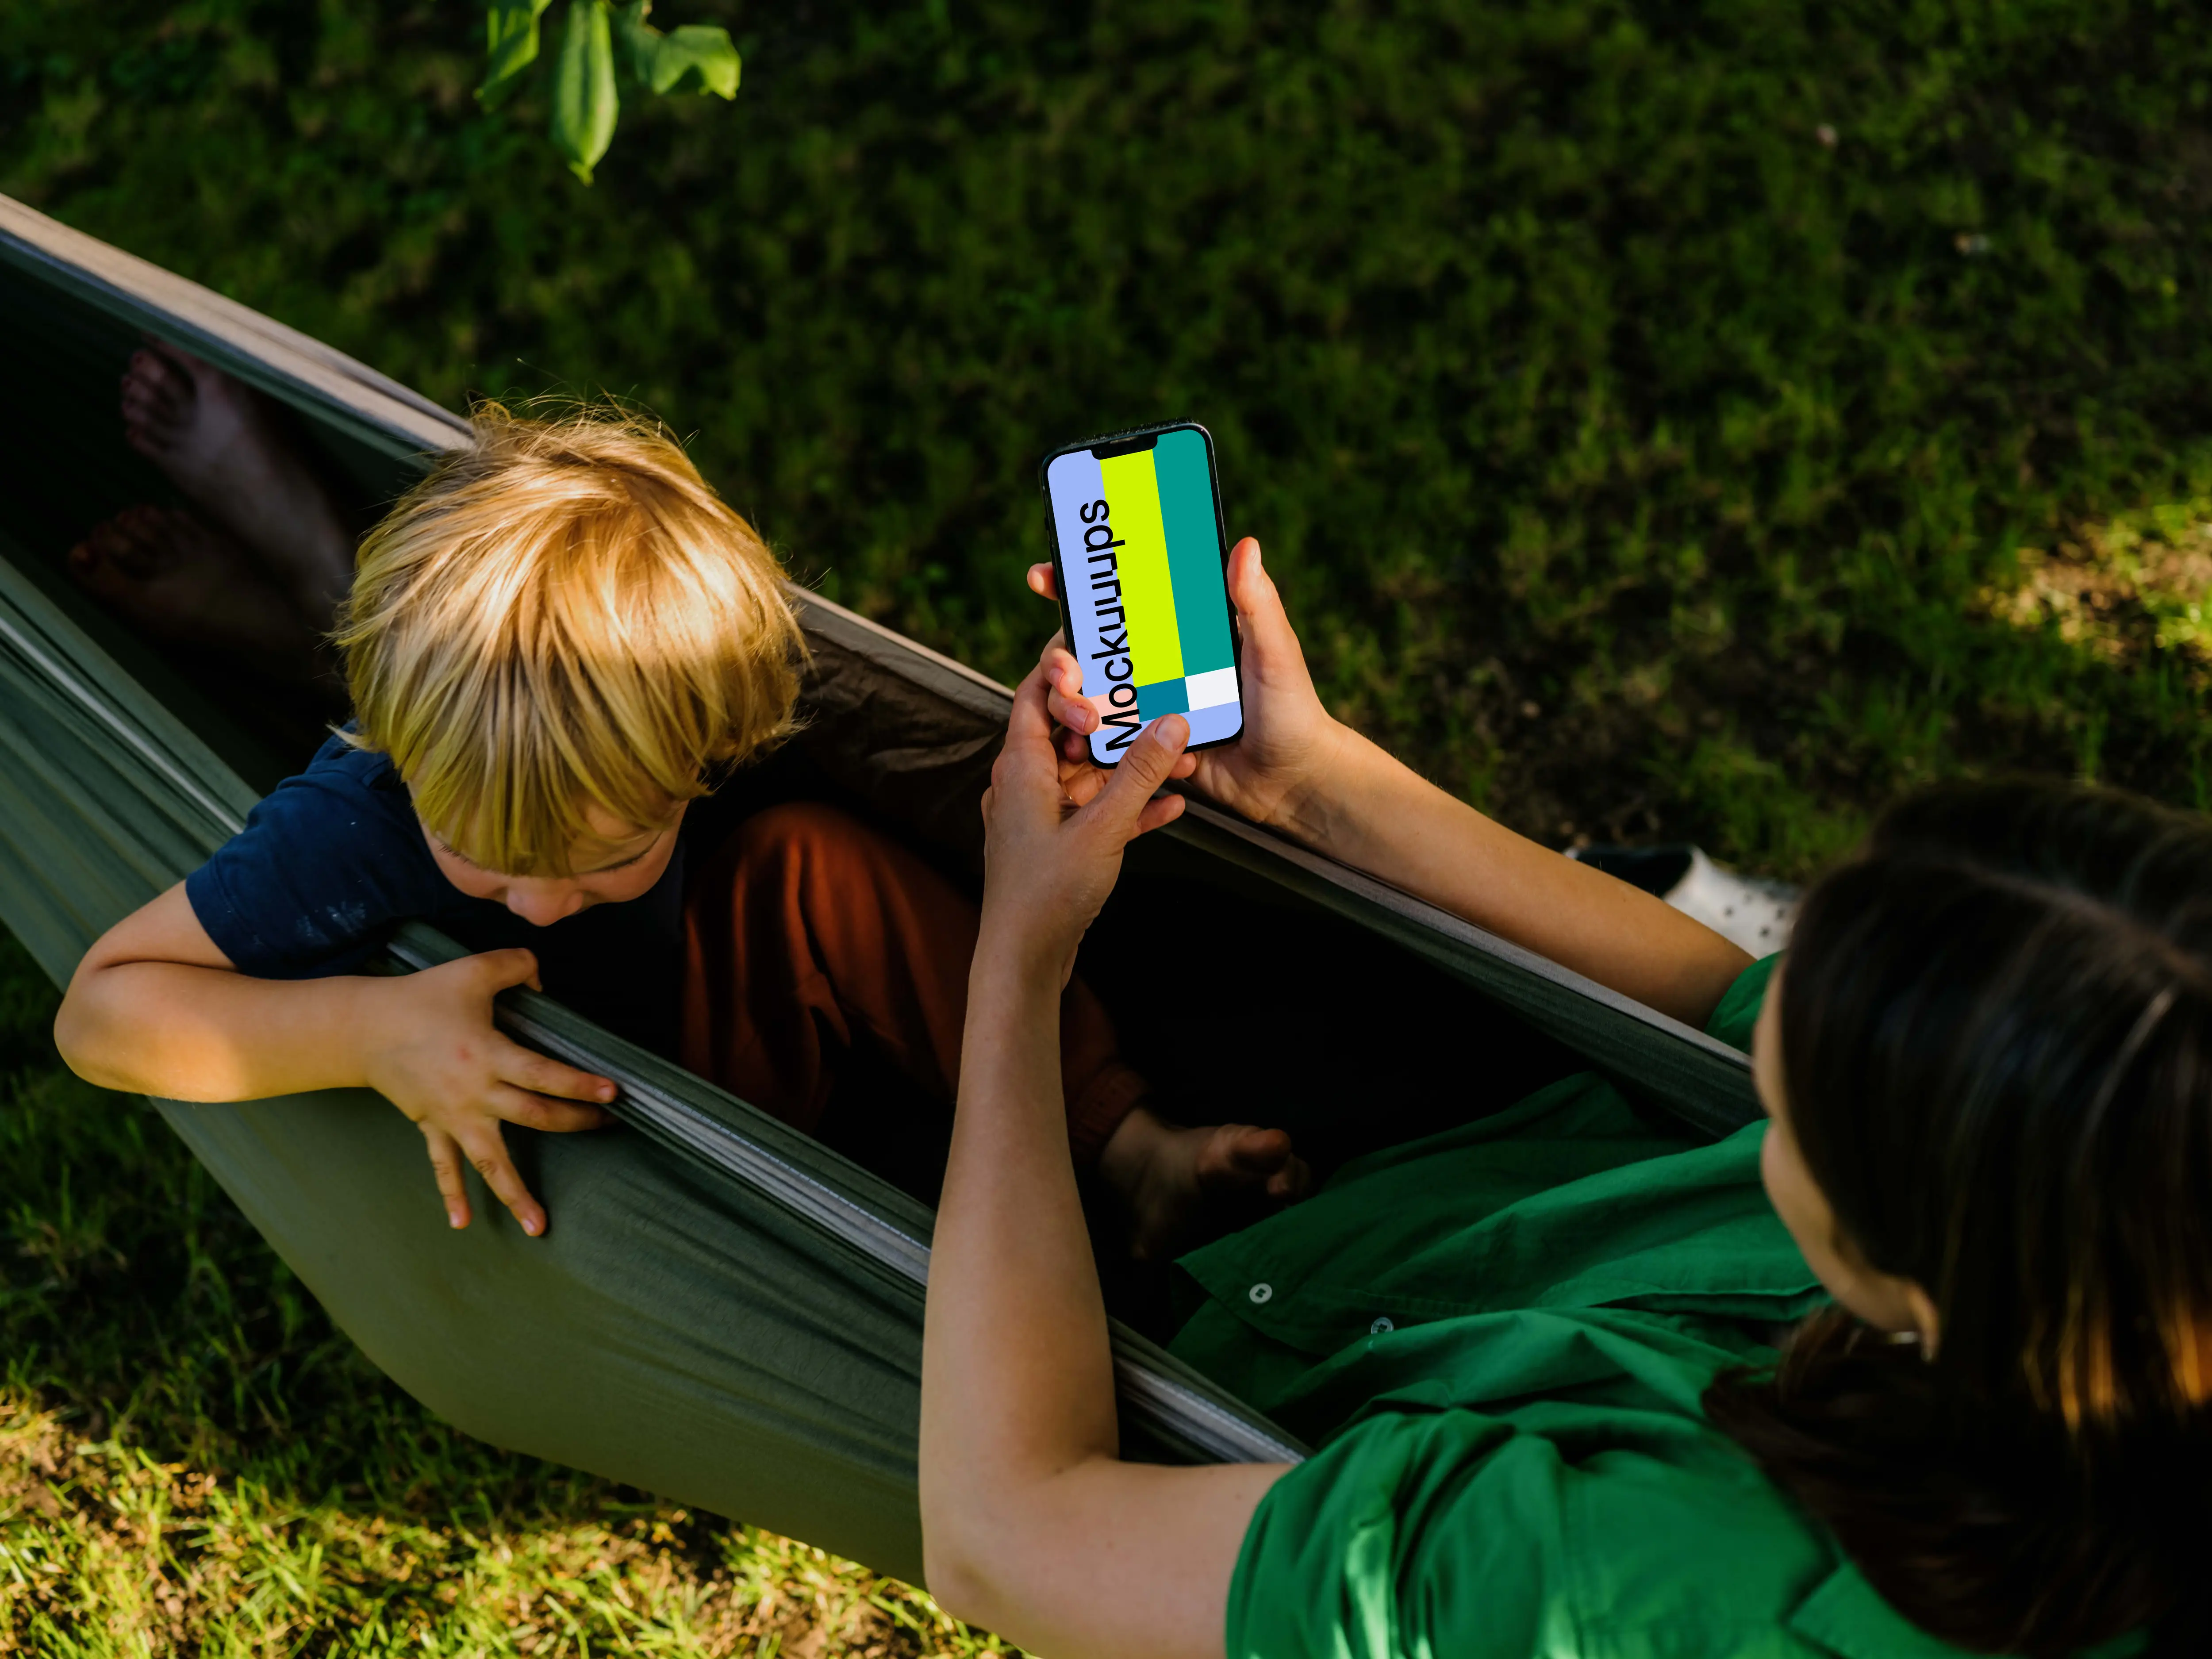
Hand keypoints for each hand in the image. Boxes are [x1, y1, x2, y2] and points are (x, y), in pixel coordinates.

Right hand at [359, 949, 615, 1235]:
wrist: (364, 1029)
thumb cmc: (421, 997)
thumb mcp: (472, 970)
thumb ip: (516, 965)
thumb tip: (543, 978)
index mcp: (487, 1054)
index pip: (543, 1075)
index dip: (579, 1084)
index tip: (612, 1094)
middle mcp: (473, 1092)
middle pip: (533, 1116)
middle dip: (572, 1122)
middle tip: (606, 1127)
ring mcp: (452, 1116)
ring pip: (490, 1160)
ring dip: (515, 1193)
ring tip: (539, 1227)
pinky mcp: (432, 1126)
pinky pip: (444, 1165)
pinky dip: (452, 1193)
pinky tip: (463, 1223)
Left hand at [978, 665, 1191, 981]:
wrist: (1024, 960)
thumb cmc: (1046, 893)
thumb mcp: (1102, 827)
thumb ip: (1138, 774)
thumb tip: (1172, 722)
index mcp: (1021, 766)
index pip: (1034, 693)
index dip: (1063, 667)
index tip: (1100, 650)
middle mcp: (1025, 784)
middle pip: (1071, 732)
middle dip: (1119, 723)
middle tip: (1160, 705)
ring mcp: (1041, 815)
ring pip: (1090, 775)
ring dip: (1133, 769)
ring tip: (1182, 759)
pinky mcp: (1057, 845)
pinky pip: (1096, 812)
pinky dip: (1128, 806)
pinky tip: (1171, 806)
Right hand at [1026, 536, 1347, 834]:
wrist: (1294, 784)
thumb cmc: (1293, 711)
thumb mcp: (1275, 653)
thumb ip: (1256, 604)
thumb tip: (1246, 544)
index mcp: (1180, 630)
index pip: (1120, 599)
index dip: (1076, 585)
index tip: (1042, 576)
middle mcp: (1157, 664)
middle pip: (1086, 649)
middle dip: (1061, 658)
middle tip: (1068, 673)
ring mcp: (1148, 705)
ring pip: (1087, 696)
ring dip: (1071, 705)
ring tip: (1084, 722)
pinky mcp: (1145, 748)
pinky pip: (1106, 743)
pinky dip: (1094, 746)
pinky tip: (1092, 752)